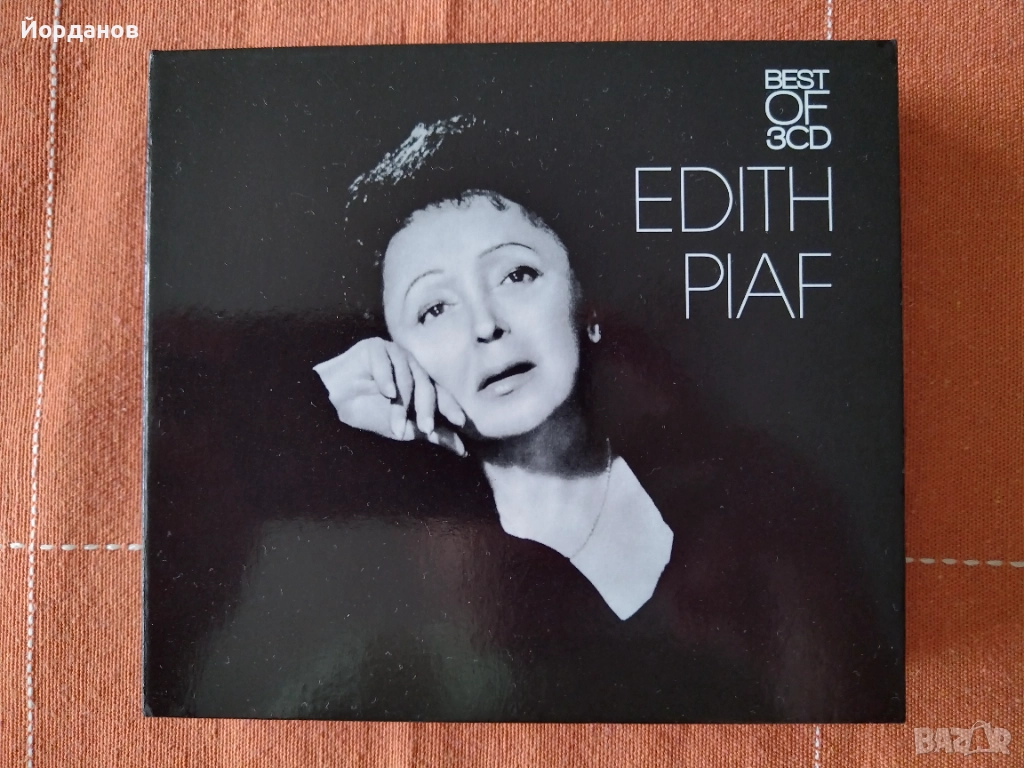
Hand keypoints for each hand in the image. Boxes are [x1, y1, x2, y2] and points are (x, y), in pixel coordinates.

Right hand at [313, 338, 467, 455]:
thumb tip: (463, 450)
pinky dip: (386, 379)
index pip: (439, 393)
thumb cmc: (370, 414)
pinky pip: (385, 362)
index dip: (449, 406)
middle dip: (425, 410)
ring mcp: (394, 354)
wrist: (333, 403)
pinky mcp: (375, 347)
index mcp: (420, 382)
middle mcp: (411, 366)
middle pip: (425, 385)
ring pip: (406, 377)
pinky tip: (386, 393)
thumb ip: (433, 435)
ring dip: (401, 405)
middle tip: (424, 429)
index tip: (460, 422)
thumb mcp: (404, 429)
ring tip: (396, 426)